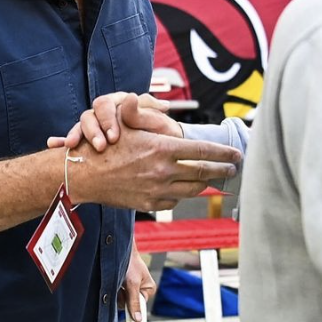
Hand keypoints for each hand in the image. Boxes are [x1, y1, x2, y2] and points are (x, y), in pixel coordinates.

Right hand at [48, 91, 180, 152]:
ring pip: (80, 126)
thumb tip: (131, 96)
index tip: (114, 137)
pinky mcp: (89, 141)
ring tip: (72, 147)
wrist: (162, 151)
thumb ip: (143, 112)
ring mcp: (96, 126)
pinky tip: (53, 144)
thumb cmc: (162, 134)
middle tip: (99, 147)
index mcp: (119, 103)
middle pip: (89, 115)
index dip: (107, 120)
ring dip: (75, 135)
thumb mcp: (157, 124)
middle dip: (91, 131)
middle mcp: (105, 113)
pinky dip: (63, 141)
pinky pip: (74, 140)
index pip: (105, 104)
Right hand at [69, 117, 240, 211]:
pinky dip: (182, 194)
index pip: (202, 152)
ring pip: (192, 189)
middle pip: (203, 173)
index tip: (237, 155)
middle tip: (233, 168)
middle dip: (222, 170)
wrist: (84, 174)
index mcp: (162, 149)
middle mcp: (163, 171)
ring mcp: (157, 190)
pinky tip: (184, 188)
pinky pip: (174, 200)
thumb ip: (155, 125)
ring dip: (205, 184)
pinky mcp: (150, 204)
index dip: (223, 154)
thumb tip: (171, 117)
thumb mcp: (131, 127)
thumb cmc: (107, 145)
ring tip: (214, 178)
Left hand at [120, 242, 155, 321]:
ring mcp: (128, 289)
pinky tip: (113, 281)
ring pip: (120, 301)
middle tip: (121, 286)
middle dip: (122, 297)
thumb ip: (134, 301)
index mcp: (148, 289)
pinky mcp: (119, 286)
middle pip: (128, 305)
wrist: (117, 248)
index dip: (135, 313)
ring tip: (117, 280)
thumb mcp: (132, 283)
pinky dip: (112, 289)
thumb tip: (138, 318)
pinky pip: (114, 295)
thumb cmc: (129, 262)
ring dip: (115, 293)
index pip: (140, 307)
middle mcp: (139, 290)